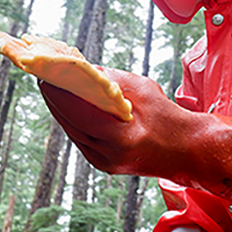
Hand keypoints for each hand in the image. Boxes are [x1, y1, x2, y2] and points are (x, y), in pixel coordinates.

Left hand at [38, 67, 203, 179]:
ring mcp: (102, 162)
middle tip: (44, 75)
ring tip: (53, 86)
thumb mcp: (141, 89)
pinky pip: (79, 137)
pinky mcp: (101, 163)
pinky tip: (68, 104)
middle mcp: (106, 154)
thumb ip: (109, 80)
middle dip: (55, 97)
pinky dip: (73, 120)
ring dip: (60, 109)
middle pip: (67, 121)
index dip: (57, 91)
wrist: (187, 150)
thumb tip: (81, 68)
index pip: (76, 111)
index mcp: (118, 137)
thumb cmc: (168, 118)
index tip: (44, 73)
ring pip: (70, 130)